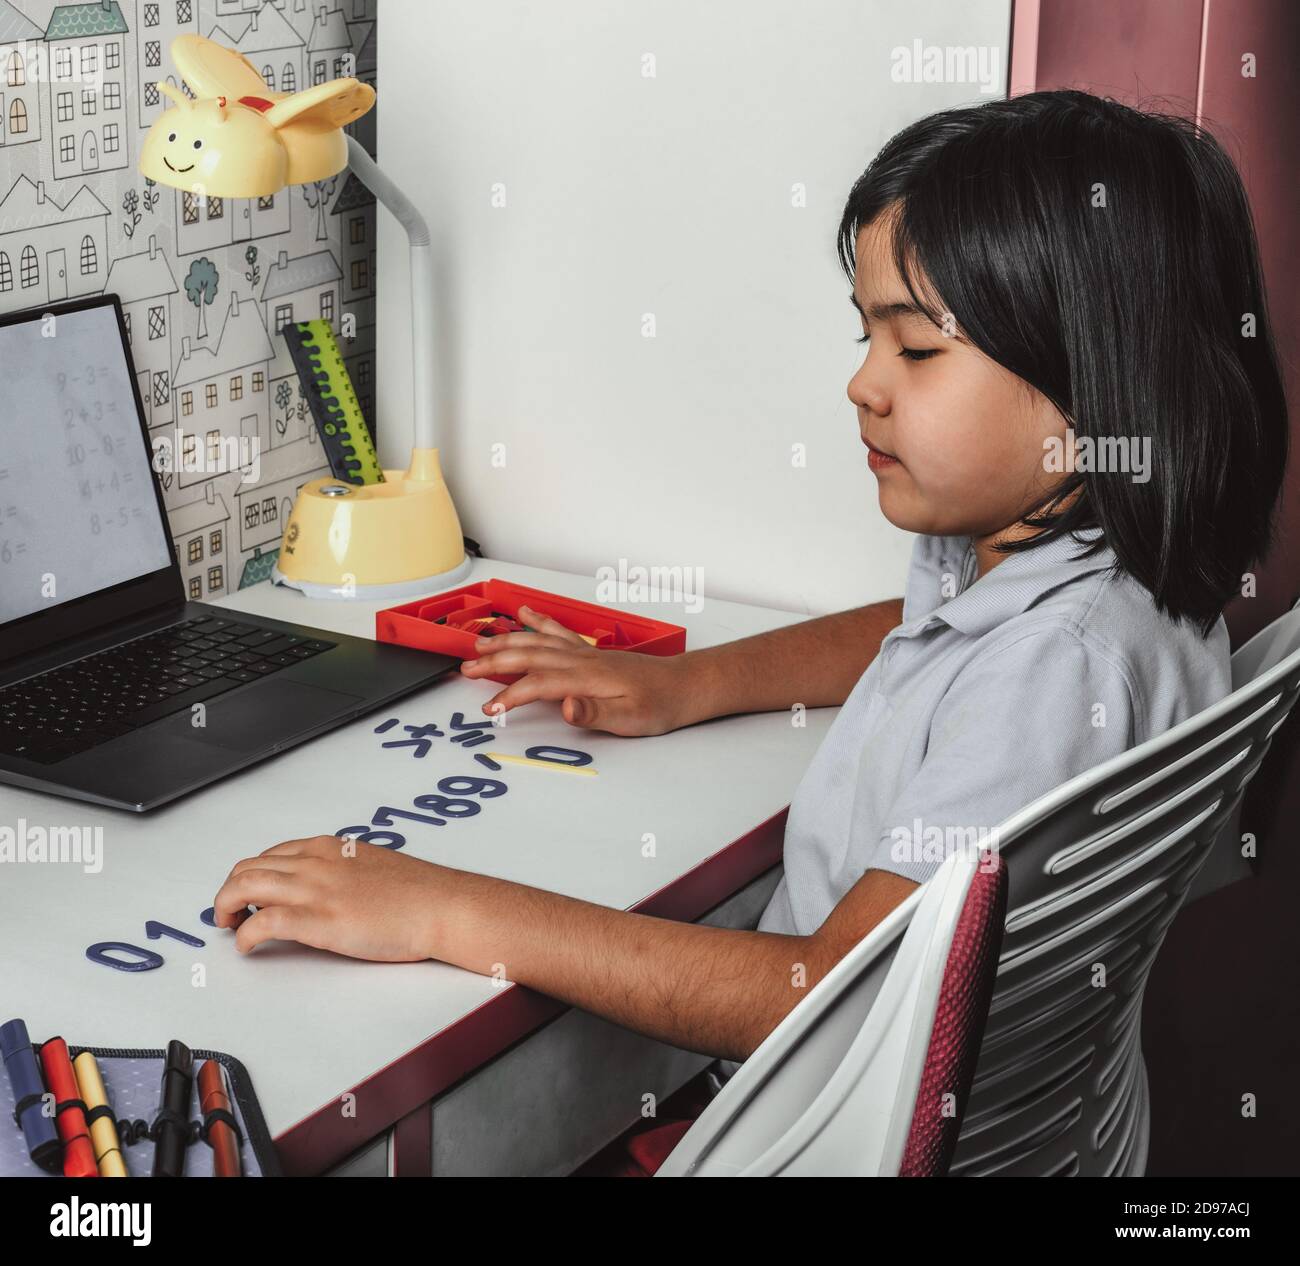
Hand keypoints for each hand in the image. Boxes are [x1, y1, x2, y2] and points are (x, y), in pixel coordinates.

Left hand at [212, 835, 448, 959]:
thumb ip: (342, 872)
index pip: (271, 854)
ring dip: (225, 908)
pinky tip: (248, 946)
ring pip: (244, 887)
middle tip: (229, 913)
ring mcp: (315, 890)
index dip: (251, 877)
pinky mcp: (319, 922)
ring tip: (230, 927)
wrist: (441, 905)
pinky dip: (244, 935)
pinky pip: (262, 923)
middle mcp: (316, 863)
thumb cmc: (418, 892)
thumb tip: (327, 890)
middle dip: (228, 892)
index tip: (249, 895)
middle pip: (248, 868)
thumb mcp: (372, 867)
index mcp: (330, 848)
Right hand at [458, 603, 694, 735]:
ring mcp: (585, 653)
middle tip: (465, 668)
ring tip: (479, 644)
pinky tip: (524, 614)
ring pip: (538, 642)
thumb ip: (594, 714)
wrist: (683, 686)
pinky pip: (557, 632)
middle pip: (529, 656)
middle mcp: (582, 660)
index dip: (509, 696)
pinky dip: (538, 622)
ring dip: (507, 641)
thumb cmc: (659, 705)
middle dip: (495, 661)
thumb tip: (564, 708)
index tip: (489, 709)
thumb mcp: (629, 720)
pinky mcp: (591, 653)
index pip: (537, 684)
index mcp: (587, 678)